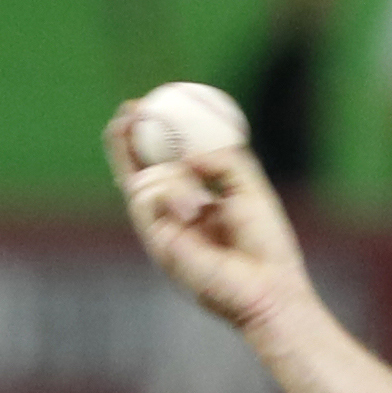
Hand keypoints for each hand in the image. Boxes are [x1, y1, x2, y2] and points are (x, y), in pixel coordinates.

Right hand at [106, 109, 313, 338]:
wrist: (268, 288)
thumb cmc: (265, 244)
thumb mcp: (249, 187)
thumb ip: (224, 160)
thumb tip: (188, 153)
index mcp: (191, 202)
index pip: (160, 164)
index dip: (148, 135)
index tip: (146, 104)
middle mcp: (170, 216)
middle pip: (133, 172)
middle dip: (123, 140)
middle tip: (128, 110)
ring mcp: (160, 231)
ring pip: (143, 181)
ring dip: (171, 177)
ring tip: (202, 201)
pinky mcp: (156, 243)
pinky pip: (147, 200)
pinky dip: (169, 192)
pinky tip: (195, 208)